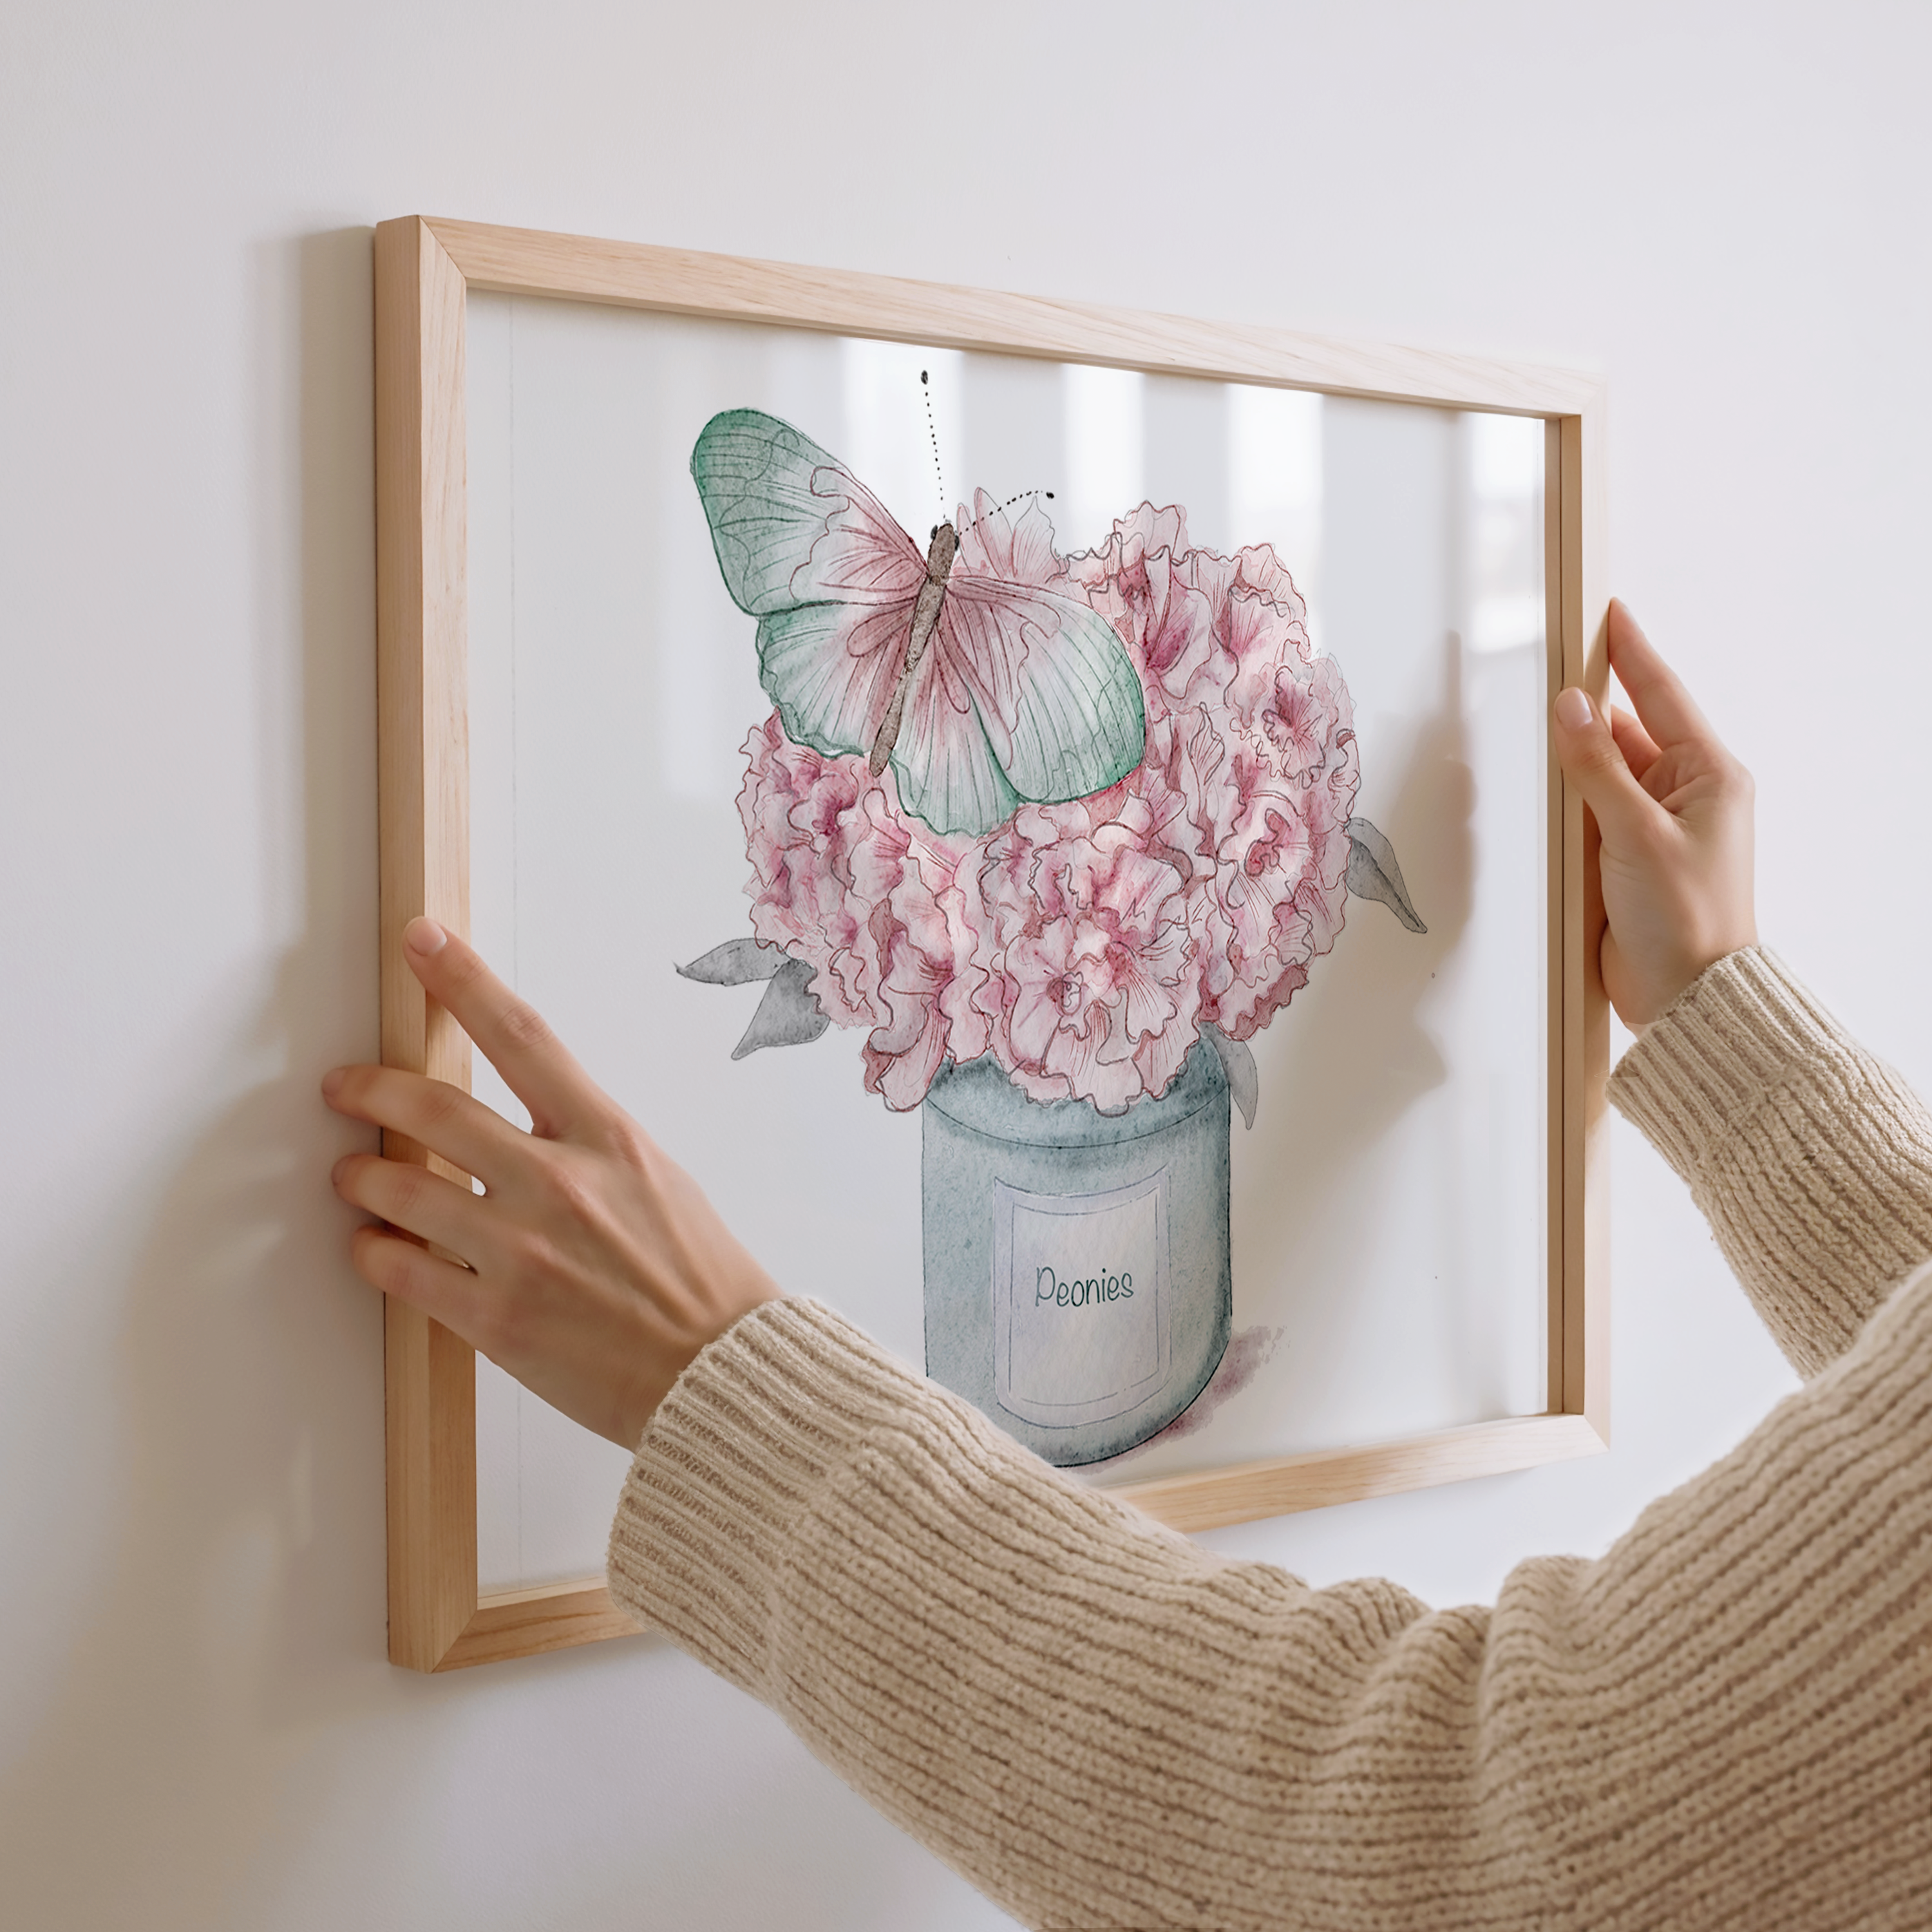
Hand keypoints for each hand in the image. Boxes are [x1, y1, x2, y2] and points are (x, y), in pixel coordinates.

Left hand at [322, 918, 779, 1448]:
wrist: (722, 1374)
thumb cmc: (699, 1279)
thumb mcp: (656, 1180)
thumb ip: (586, 1147)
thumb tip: (520, 1124)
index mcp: (608, 1138)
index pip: (523, 1035)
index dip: (463, 979)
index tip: (423, 940)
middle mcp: (559, 1183)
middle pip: (433, 1107)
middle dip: (371, 1088)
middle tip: (342, 1086)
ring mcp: (521, 1251)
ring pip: (401, 1188)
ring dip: (361, 1176)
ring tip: (353, 1177)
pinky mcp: (494, 1319)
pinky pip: (402, 1270)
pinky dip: (374, 1251)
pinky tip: (372, 1245)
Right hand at [1552, 600, 1756, 1028]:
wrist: (1686, 998)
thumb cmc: (1686, 920)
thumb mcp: (1636, 833)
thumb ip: (1596, 767)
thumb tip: (1569, 707)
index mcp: (1708, 776)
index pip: (1661, 695)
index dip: (1631, 653)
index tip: (1610, 615)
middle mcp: (1683, 794)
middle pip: (1621, 734)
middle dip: (1583, 722)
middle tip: (1540, 692)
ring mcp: (1652, 825)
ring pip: (1598, 774)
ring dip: (1570, 773)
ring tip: (1540, 763)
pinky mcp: (1624, 857)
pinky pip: (1586, 814)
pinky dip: (1565, 810)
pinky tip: (1545, 810)